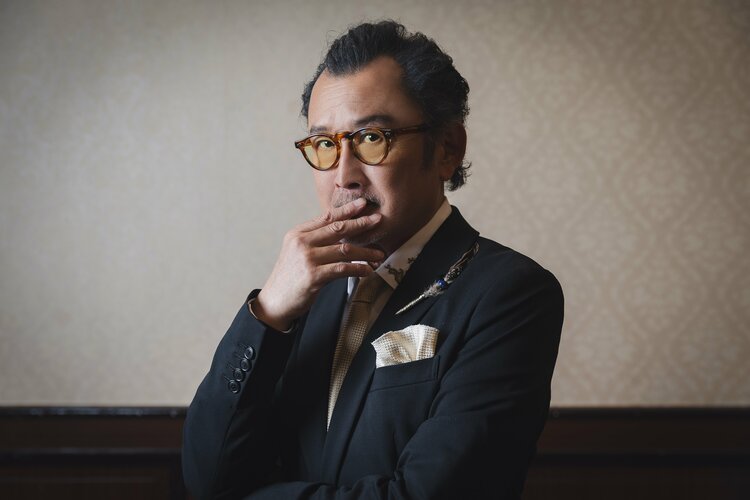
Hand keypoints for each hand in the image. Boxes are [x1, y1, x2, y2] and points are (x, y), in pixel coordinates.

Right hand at [254, 198, 384, 330]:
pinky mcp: (314, 276)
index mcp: (298, 233)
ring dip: (365, 252)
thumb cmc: (291, 277)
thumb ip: (316, 239)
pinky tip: (367, 270)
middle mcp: (302, 243)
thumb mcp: (297, 251)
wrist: (275, 301)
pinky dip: (358, 268)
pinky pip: (342, 269)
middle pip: (338, 229)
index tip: (363, 204)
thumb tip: (342, 230)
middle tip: (378, 220)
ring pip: (344, 250)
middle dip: (361, 223)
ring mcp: (307, 259)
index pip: (327, 217)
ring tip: (379, 254)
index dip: (347, 210)